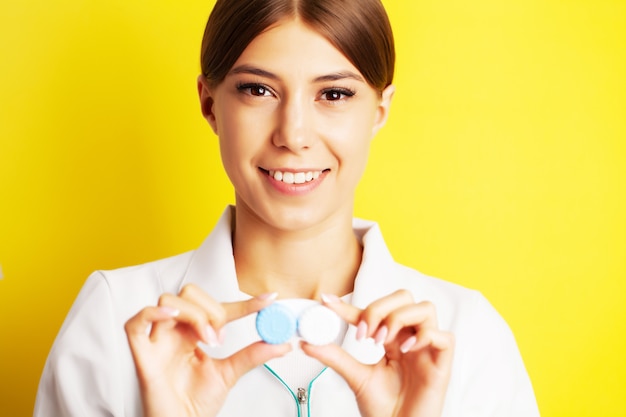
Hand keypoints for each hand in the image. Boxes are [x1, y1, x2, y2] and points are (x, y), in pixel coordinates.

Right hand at [124, 284, 290, 416]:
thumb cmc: (196, 403)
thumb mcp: (230, 373)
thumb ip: (253, 355)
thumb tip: (282, 344)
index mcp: (193, 334)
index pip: (218, 307)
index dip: (244, 303)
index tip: (269, 301)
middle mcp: (175, 332)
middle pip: (189, 294)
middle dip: (212, 309)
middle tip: (223, 336)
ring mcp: (157, 341)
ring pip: (168, 301)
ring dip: (194, 314)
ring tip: (209, 339)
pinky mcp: (142, 356)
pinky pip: (135, 323)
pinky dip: (151, 313)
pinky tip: (172, 317)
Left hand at [302, 290, 453, 416]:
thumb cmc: (384, 409)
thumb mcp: (355, 377)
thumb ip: (334, 357)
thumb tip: (307, 342)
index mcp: (392, 339)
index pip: (374, 312)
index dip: (351, 305)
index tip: (328, 302)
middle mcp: (410, 338)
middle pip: (404, 298)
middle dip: (380, 308)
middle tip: (364, 333)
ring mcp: (427, 349)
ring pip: (425, 309)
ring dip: (399, 318)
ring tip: (382, 340)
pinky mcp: (442, 363)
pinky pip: (444, 336)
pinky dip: (425, 336)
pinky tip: (406, 349)